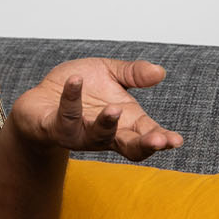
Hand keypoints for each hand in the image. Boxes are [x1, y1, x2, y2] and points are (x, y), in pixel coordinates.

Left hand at [9, 58, 179, 161]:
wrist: (42, 97)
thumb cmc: (80, 89)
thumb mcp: (111, 74)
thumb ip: (134, 74)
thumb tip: (160, 72)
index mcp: (125, 122)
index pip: (147, 135)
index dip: (162, 139)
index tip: (176, 140)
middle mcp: (106, 133)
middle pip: (129, 146)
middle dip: (144, 144)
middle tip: (158, 140)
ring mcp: (81, 133)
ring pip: (97, 136)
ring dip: (106, 124)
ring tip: (114, 109)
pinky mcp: (56, 128)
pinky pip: (65, 116)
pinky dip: (71, 98)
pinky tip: (75, 81)